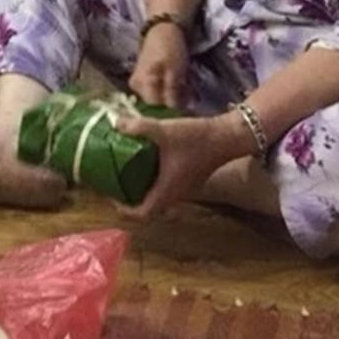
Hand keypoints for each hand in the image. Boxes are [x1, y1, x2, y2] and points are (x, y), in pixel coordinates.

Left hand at [113, 112, 251, 218]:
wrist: (227, 135)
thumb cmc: (197, 139)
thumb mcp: (165, 130)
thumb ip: (139, 127)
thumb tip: (115, 123)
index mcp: (167, 191)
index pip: (142, 214)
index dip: (123, 210)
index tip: (111, 196)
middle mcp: (175, 194)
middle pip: (148, 207)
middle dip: (129, 197)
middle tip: (115, 181)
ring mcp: (183, 188)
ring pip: (157, 196)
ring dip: (141, 187)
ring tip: (126, 169)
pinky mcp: (188, 178)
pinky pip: (165, 185)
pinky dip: (152, 178)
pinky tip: (146, 158)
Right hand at [129, 21, 191, 109]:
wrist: (163, 30)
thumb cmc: (169, 49)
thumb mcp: (175, 72)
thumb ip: (173, 92)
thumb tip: (175, 109)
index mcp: (141, 84)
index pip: (158, 105)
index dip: (174, 102)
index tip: (187, 94)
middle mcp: (136, 87)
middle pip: (158, 103)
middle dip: (175, 98)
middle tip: (188, 88)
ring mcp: (139, 83)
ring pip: (159, 96)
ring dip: (175, 93)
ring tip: (186, 83)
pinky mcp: (144, 79)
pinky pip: (158, 90)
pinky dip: (170, 88)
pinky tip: (180, 81)